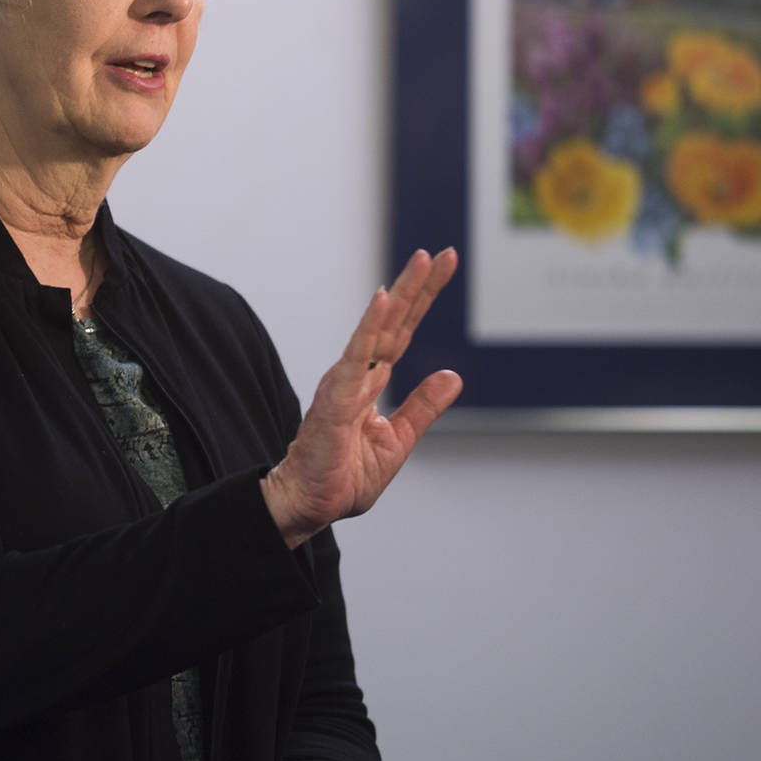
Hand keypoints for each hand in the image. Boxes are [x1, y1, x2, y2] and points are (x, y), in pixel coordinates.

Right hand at [261, 248, 461, 548]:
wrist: (308, 505)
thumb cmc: (342, 477)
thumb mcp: (397, 441)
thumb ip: (422, 407)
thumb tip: (452, 375)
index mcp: (371, 383)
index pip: (401, 332)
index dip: (422, 299)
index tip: (444, 265)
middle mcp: (357, 375)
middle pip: (392, 322)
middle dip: (417, 286)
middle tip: (441, 254)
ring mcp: (344, 384)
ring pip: (376, 330)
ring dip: (398, 295)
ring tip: (420, 264)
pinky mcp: (335, 400)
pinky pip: (356, 357)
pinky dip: (369, 327)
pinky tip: (383, 301)